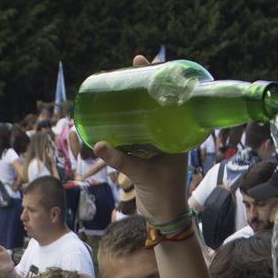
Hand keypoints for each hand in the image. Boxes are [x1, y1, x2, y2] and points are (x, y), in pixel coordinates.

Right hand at [91, 53, 190, 225]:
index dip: (161, 78)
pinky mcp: (148, 152)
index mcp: (179, 135)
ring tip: (120, 85)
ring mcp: (159, 142)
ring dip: (135, 100)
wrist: (165, 217)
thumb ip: (121, 160)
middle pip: (158, 101)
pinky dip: (127, 119)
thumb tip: (98, 143)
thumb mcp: (142, 174)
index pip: (173, 98)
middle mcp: (171, 134)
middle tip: (130, 67)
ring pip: (147, 114)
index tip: (148, 61)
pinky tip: (114, 112)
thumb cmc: (163, 195)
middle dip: (144, 84)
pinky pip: (138, 129)